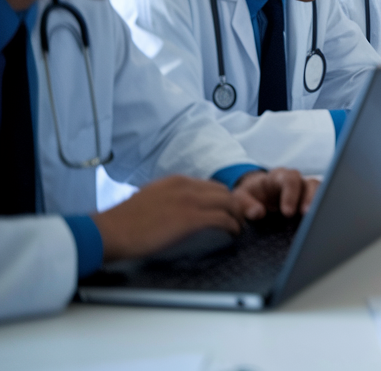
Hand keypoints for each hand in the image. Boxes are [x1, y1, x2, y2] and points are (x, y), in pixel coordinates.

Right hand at [91, 176, 242, 262]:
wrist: (108, 231)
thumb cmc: (122, 222)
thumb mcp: (149, 198)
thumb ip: (167, 198)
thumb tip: (177, 210)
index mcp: (175, 181)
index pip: (210, 185)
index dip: (221, 198)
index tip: (225, 209)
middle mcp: (185, 186)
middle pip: (224, 192)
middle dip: (234, 205)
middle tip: (236, 219)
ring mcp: (189, 200)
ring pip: (228, 203)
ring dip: (237, 216)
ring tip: (238, 228)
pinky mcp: (190, 218)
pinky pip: (223, 219)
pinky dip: (232, 226)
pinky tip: (232, 234)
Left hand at [231, 167, 318, 219]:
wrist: (256, 197)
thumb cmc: (249, 196)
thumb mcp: (240, 197)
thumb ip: (245, 204)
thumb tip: (258, 213)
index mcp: (279, 177)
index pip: (290, 179)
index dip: (291, 194)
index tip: (287, 212)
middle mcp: (296, 182)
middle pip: (311, 183)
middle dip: (310, 198)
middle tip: (306, 214)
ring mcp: (306, 192)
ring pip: (320, 192)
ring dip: (319, 205)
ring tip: (315, 220)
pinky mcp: (311, 203)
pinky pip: (322, 203)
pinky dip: (321, 212)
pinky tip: (317, 224)